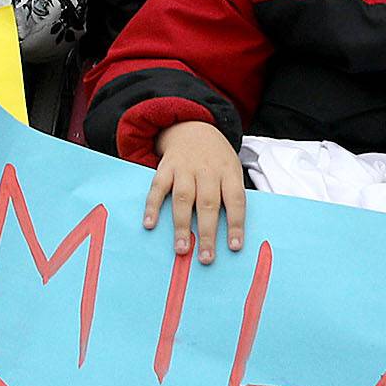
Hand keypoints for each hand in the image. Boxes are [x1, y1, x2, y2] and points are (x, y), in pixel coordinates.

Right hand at [144, 122, 245, 263]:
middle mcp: (207, 170)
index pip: (235, 199)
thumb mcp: (231, 170)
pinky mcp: (166, 167)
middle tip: (206, 258)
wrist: (193, 127)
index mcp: (228, 172)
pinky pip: (158, 187)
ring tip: (182, 249)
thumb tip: (232, 234)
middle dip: (207, 233)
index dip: (235, 224)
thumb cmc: (216, 159)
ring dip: (182, 225)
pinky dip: (153, 206)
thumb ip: (230, 196)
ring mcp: (185, 168)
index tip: (234, 247)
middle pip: (208, 203)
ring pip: (184, 198)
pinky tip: (150, 223)